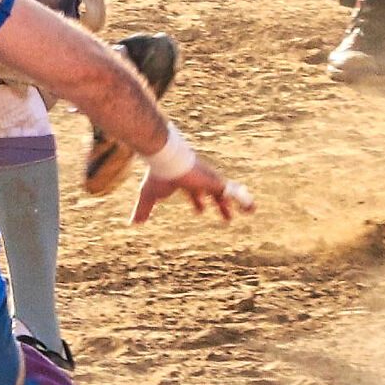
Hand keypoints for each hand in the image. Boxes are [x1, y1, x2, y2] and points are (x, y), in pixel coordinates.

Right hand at [133, 157, 253, 224]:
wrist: (167, 160)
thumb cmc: (158, 175)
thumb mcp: (149, 196)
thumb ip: (143, 210)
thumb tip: (133, 224)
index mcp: (186, 182)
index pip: (194, 194)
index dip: (197, 203)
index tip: (200, 211)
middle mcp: (200, 180)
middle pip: (213, 194)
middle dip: (219, 205)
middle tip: (227, 216)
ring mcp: (210, 181)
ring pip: (227, 193)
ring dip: (235, 203)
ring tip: (250, 211)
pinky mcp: (217, 183)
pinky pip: (235, 193)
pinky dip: (244, 201)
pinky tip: (251, 209)